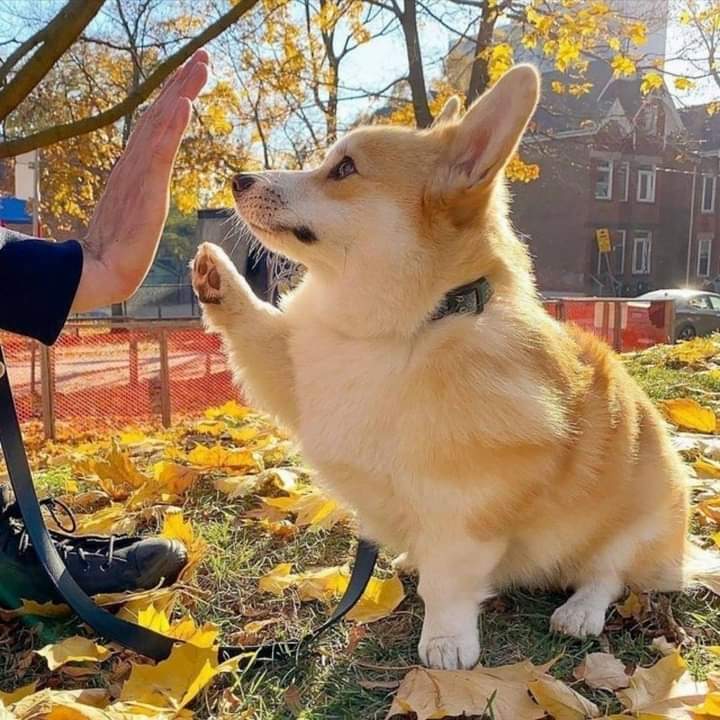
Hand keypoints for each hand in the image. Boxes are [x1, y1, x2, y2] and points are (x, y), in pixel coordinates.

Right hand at [71, 50, 209, 311]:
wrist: (104, 268)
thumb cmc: (121, 248)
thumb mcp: (138, 211)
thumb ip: (144, 192)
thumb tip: (149, 188)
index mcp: (137, 167)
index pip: (157, 124)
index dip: (174, 97)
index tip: (192, 74)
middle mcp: (136, 162)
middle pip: (160, 114)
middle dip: (181, 83)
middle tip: (203, 56)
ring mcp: (138, 172)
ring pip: (160, 123)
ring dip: (181, 92)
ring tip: (199, 67)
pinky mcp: (144, 187)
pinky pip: (158, 151)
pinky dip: (171, 125)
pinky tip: (184, 104)